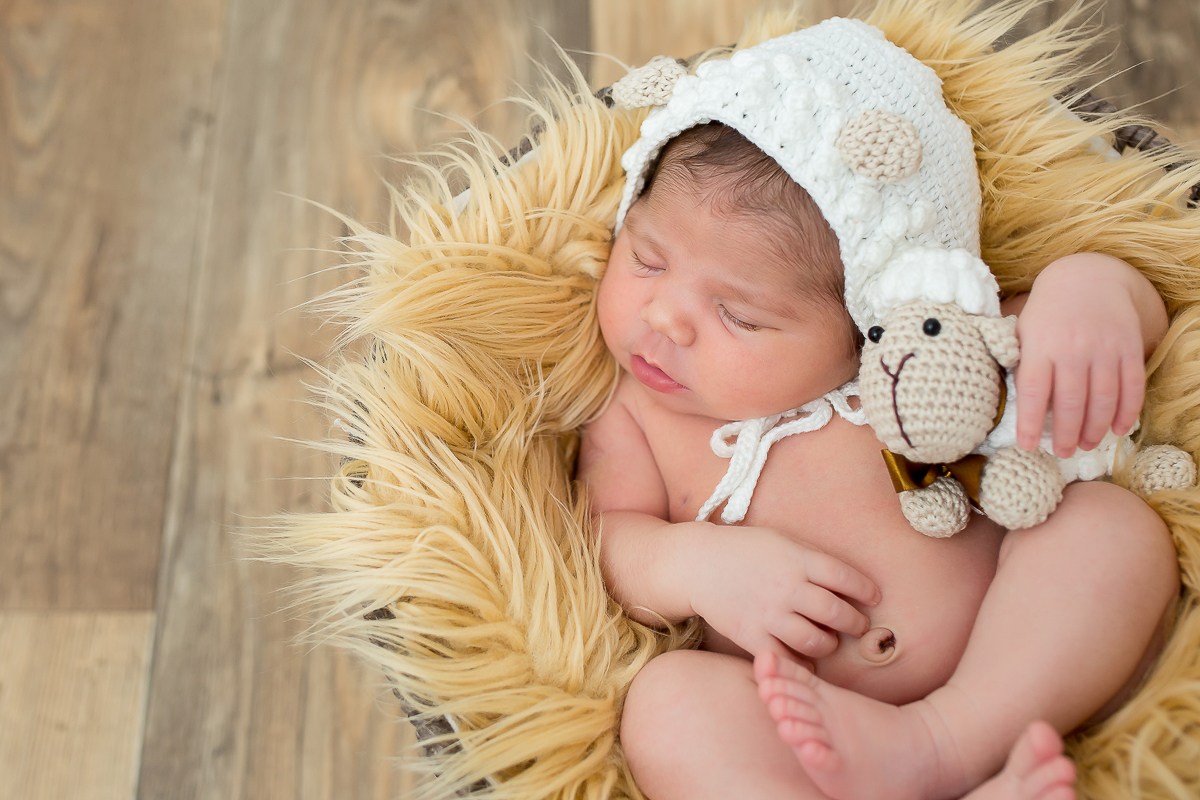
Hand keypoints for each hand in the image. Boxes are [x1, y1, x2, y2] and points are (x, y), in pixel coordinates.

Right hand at [683, 523, 879, 659]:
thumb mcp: (781, 540)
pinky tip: (806, 660)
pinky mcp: (751, 635)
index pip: (846, 578)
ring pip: (817, 641)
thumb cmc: (744, 550)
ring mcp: (769, 613)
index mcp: (798, 559)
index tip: (874, 598)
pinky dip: (802, 664)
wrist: (698, 563)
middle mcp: (788, 587)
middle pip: (837, 613)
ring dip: (830, 644)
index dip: (866, 590)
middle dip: (855, 623)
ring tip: (829, 641)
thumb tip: (848, 581)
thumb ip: (812, 559)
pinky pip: (785, 659)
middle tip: (857, 625)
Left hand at [1013, 254, 1161, 456]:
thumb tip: (999, 399)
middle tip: (1063, 453)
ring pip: (1102, 399)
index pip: (1034, 391)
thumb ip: (1015, 362)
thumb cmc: (1046, 314)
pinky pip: (1132, 386)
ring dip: (1095, 428)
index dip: (1031, 423)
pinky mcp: (1129, 348)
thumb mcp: (1022, 331)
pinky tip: (1117, 429)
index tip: (1028, 446)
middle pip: (1071, 402)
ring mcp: (1104, 348)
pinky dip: (1126, 412)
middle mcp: (1072, 348)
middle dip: (1067, 434)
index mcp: (1040, 346)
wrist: (1088, 279)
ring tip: (1086, 445)